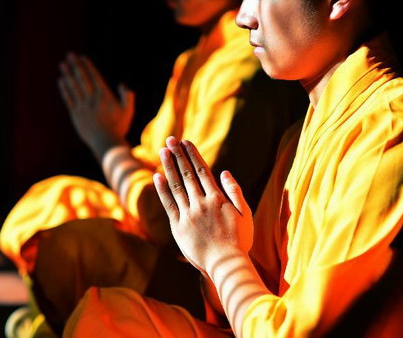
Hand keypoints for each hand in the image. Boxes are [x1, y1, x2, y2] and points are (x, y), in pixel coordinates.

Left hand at [57, 52, 134, 156]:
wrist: (106, 143)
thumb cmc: (119, 128)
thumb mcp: (128, 112)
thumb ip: (128, 97)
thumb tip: (122, 85)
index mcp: (105, 96)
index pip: (95, 77)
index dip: (88, 67)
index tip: (83, 58)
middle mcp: (92, 99)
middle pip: (82, 79)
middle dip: (76, 65)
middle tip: (70, 55)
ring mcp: (83, 106)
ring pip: (73, 87)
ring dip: (68, 74)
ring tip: (62, 64)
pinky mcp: (75, 114)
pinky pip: (68, 99)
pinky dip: (64, 89)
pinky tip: (61, 80)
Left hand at [153, 136, 253, 273]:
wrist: (226, 263)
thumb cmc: (239, 240)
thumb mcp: (245, 214)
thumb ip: (234, 192)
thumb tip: (224, 172)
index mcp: (217, 198)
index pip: (202, 170)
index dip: (192, 155)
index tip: (185, 142)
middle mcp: (201, 202)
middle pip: (187, 174)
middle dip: (178, 155)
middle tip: (170, 139)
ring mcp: (189, 214)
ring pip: (176, 185)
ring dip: (168, 166)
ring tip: (163, 151)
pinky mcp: (178, 226)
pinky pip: (168, 204)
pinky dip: (162, 190)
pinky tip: (157, 176)